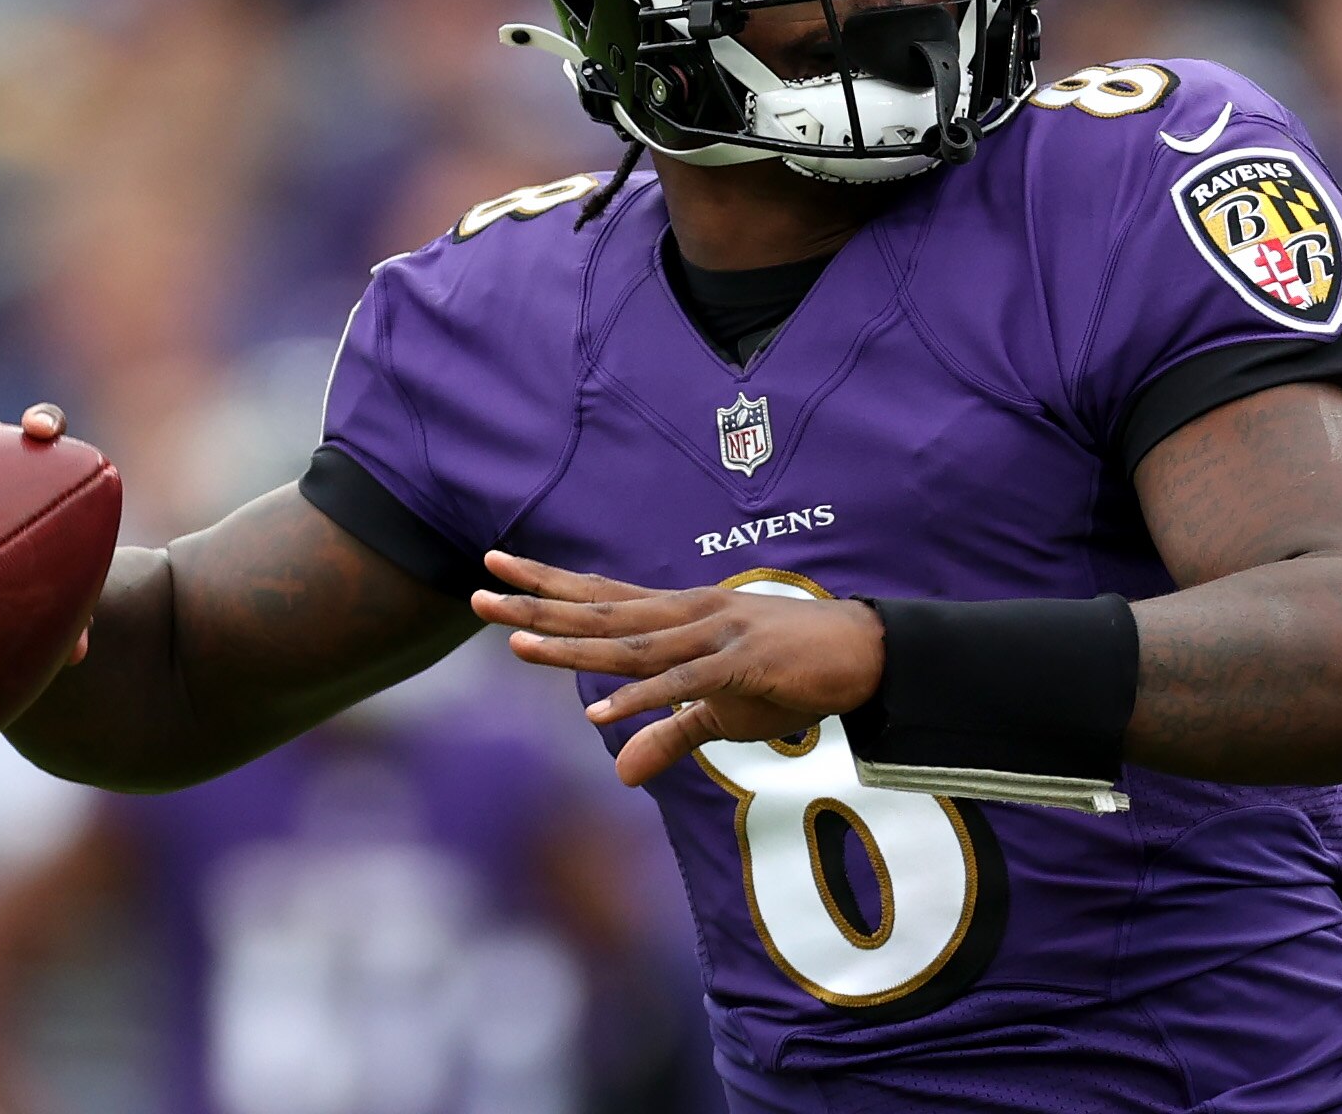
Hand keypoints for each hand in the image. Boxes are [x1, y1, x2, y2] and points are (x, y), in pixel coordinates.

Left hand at [470, 551, 884, 786]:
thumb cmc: (793, 675)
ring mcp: (714, 636)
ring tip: (516, 644)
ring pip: (630, 645)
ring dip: (572, 648)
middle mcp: (687, 615)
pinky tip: (600, 714)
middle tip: (477, 591)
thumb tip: (618, 774)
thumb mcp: (721, 714)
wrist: (864, 654)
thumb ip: (668, 737)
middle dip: (536, 605)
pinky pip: (683, 686)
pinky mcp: (743, 666)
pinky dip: (642, 700)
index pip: (600, 596)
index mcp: (678, 616)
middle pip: (599, 611)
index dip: (547, 583)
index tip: (495, 567)